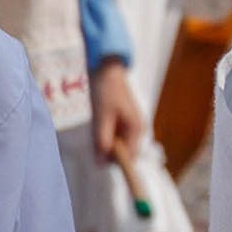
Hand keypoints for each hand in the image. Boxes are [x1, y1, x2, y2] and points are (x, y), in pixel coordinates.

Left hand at [88, 56, 147, 173]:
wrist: (106, 68)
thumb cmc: (106, 90)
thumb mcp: (102, 116)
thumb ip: (102, 140)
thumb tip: (100, 164)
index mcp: (136, 128)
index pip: (129, 156)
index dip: (116, 163)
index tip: (100, 163)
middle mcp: (136, 129)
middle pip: (123, 152)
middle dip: (108, 152)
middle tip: (94, 141)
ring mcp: (129, 125)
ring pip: (117, 144)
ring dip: (105, 143)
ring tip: (96, 127)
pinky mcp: (121, 121)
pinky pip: (113, 135)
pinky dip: (104, 135)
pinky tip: (97, 125)